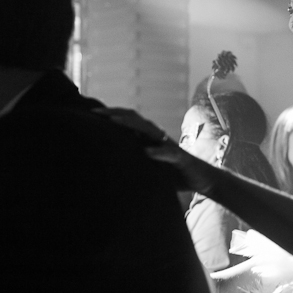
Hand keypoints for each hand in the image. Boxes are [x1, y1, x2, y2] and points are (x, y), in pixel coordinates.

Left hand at [99, 107, 219, 195]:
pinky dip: (159, 152)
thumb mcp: (149, 167)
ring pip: (150, 130)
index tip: (90, 114)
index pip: (128, 121)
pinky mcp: (182, 158)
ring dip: (132, 125)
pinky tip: (147, 152)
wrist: (202, 180)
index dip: (110, 115)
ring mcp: (170, 146)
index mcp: (149, 138)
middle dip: (115, 114)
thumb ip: (133, 162)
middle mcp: (158, 138)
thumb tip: (108, 164)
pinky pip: (170, 153)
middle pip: (135, 119)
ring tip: (115, 122)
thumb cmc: (173, 174)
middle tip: (95, 113)